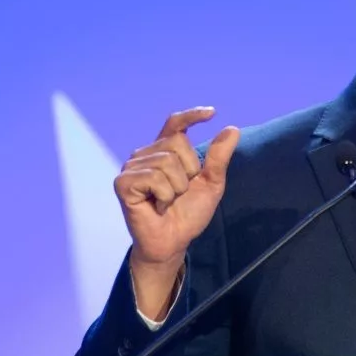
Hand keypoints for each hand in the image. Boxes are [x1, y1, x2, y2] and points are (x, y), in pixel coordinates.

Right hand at [114, 107, 238, 318]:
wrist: (173, 241)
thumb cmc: (188, 213)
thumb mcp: (211, 183)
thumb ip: (218, 157)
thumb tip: (232, 129)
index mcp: (165, 151)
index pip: (175, 124)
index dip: (191, 115)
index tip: (212, 113)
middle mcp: (146, 154)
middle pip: (177, 143)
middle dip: (188, 172)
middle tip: (179, 193)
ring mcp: (131, 167)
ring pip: (166, 162)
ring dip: (176, 188)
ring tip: (168, 201)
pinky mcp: (123, 183)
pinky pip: (153, 177)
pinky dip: (164, 195)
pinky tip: (157, 206)